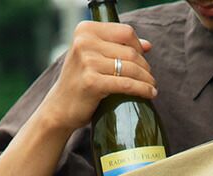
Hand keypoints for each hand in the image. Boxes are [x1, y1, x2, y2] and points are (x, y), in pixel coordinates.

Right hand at [41, 21, 157, 132]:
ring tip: (152, 87)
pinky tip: (150, 93)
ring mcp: (87, 62)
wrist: (60, 108)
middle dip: (145, 67)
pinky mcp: (92, 82)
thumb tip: (148, 45)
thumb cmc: (80, 82)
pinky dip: (142, 89)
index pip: (125, 32)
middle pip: (130, 51)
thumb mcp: (94, 58)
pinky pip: (126, 84)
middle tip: (150, 78)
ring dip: (147, 79)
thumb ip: (117, 47)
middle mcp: (84, 42)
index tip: (143, 61)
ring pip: (131, 68)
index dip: (139, 47)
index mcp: (85, 30)